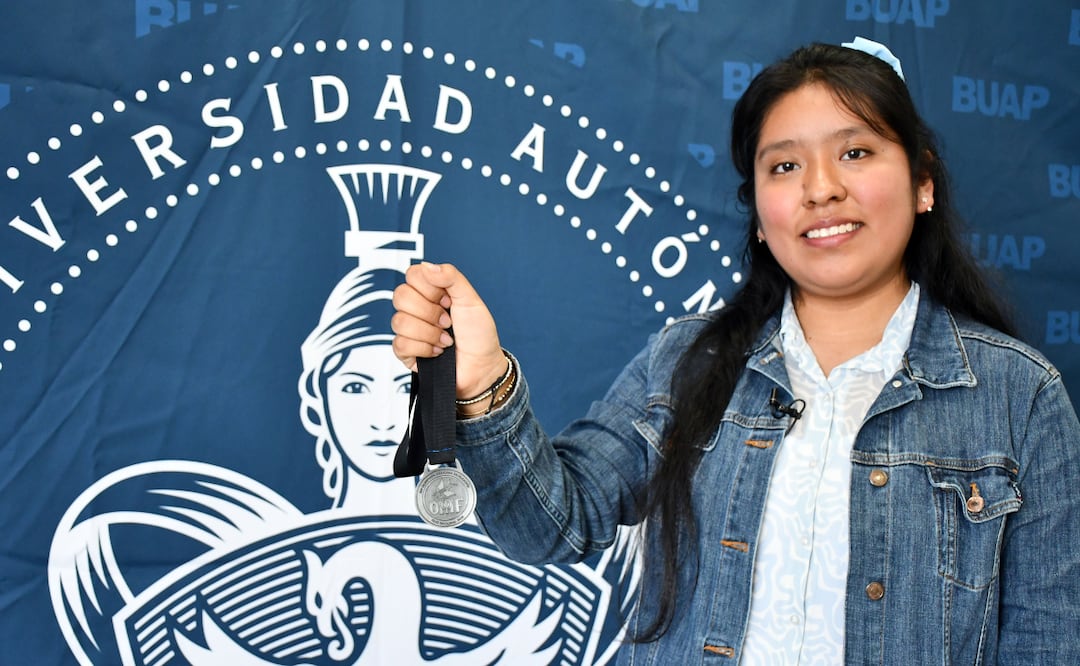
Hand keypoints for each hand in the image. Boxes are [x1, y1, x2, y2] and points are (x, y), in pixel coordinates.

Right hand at [392, 262, 506, 397]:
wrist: (482, 367)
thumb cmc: (479, 335)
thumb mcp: (471, 300)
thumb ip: (451, 277)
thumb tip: (427, 266)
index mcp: (431, 291)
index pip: (412, 274)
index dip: (430, 288)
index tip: (448, 300)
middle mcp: (417, 307)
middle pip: (400, 296)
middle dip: (430, 312)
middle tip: (448, 321)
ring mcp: (409, 329)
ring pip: (399, 321)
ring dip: (429, 333)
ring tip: (446, 340)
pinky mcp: (405, 351)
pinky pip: (400, 344)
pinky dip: (424, 349)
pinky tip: (437, 351)